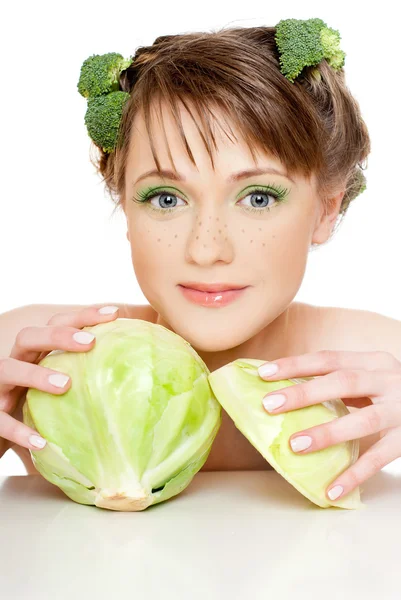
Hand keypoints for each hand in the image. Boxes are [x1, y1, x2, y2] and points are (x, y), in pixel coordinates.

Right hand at [0, 304, 118, 456]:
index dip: (83, 316)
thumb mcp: (60, 394)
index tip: (114, 313)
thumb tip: (138, 384)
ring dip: (36, 374)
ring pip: (8, 369)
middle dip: (58, 335)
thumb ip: (89, 385)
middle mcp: (14, 364)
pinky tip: (41, 442)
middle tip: (89, 343)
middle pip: (28, 336)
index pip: (56, 324)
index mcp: (34, 354)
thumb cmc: (35, 413)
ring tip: (65, 384)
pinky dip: (18, 431)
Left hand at [258, 350, 400, 501]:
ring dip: (328, 432)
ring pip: (364, 420)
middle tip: (270, 405)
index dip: (296, 364)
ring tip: (296, 446)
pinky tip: (331, 491)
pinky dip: (355, 475)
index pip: (329, 358)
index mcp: (373, 362)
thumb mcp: (373, 378)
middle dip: (304, 393)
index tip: (264, 373)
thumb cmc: (395, 393)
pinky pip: (381, 458)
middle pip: (343, 382)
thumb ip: (341, 383)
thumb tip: (289, 393)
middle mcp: (389, 380)